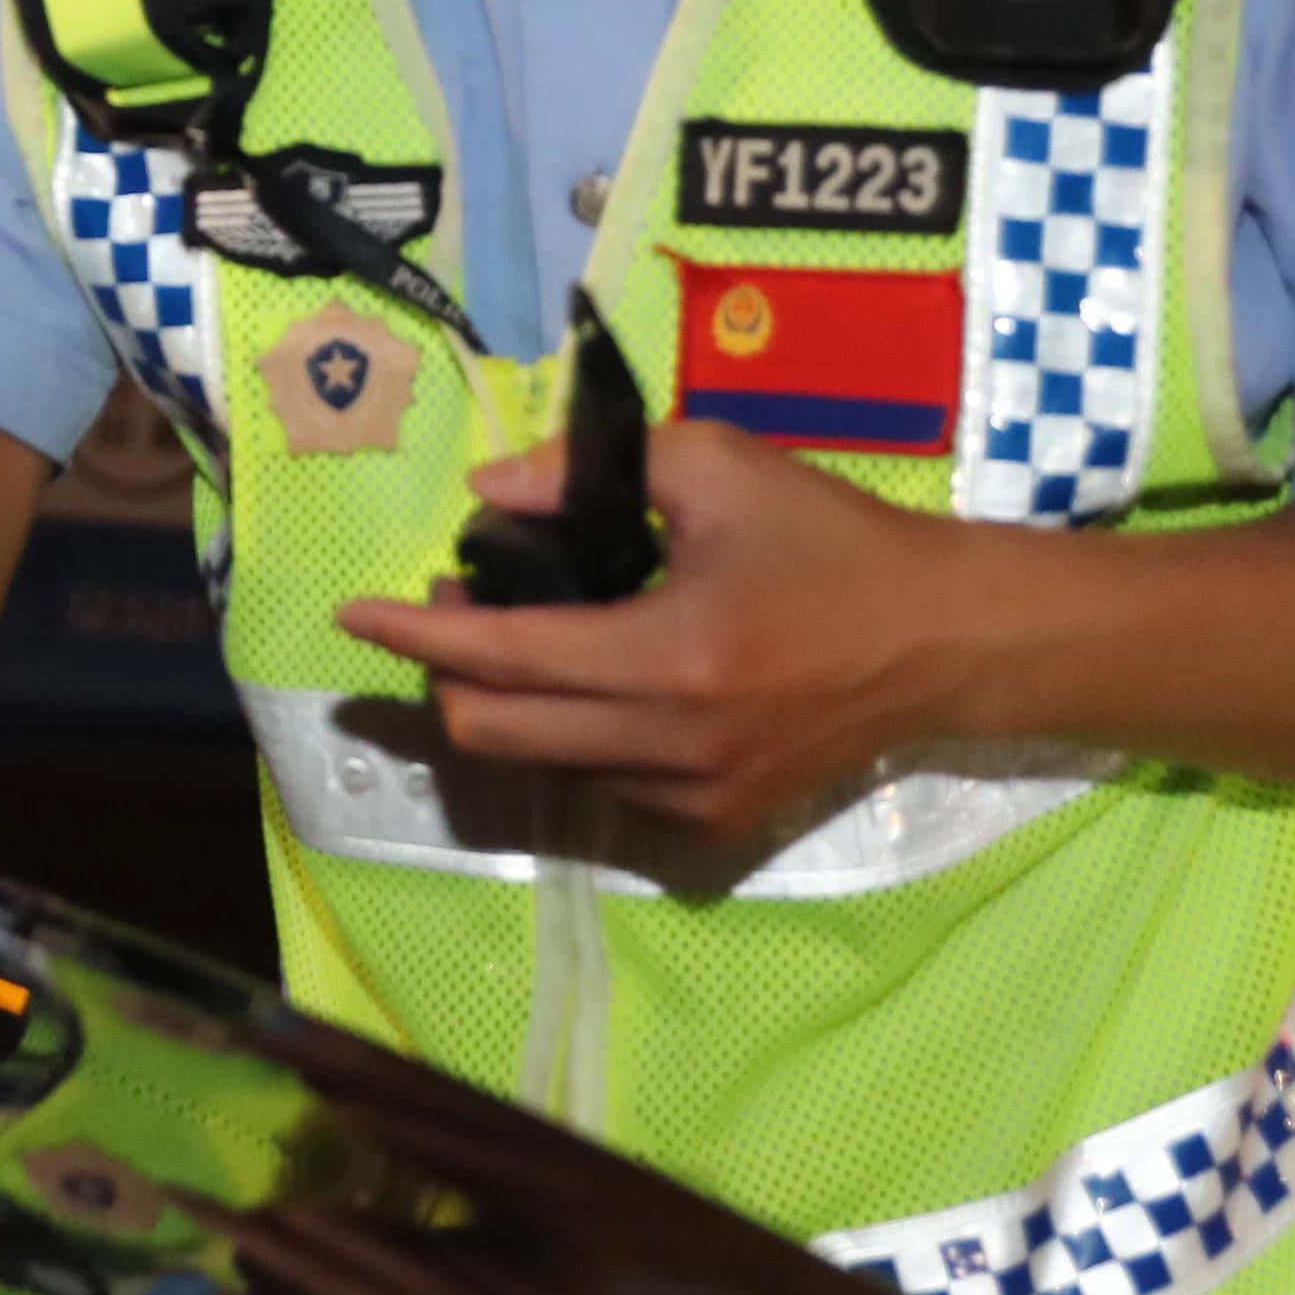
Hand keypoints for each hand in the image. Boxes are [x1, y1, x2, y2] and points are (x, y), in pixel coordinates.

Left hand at [330, 422, 999, 840]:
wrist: (942, 641)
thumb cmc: (831, 540)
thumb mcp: (717, 467)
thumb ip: (589, 471)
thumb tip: (487, 493)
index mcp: (672, 659)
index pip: (504, 658)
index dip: (415, 635)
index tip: (351, 615)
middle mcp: (673, 748)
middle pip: (495, 734)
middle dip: (443, 674)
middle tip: (451, 606)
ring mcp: (694, 801)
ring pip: (542, 765)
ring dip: (505, 705)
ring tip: (524, 634)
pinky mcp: (717, 827)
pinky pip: (600, 788)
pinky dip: (570, 737)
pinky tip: (595, 683)